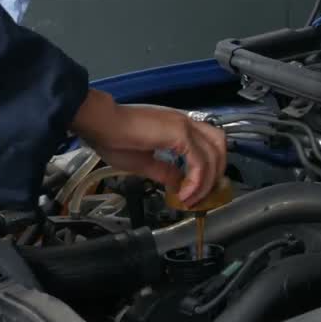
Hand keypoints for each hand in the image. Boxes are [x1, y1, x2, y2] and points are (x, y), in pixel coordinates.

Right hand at [69, 89, 226, 207]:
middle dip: (216, 174)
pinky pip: (200, 161)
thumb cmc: (113, 139)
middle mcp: (185, 123)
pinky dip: (197, 181)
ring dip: (208, 181)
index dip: (206, 172)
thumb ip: (165, 172)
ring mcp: (184, 126)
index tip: (194, 194)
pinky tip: (185, 194)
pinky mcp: (180, 134)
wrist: (100, 123)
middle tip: (203, 196)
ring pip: (215, 154)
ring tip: (194, 198)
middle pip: (219, 147)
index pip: (207, 146)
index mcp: (177, 127)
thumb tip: (179, 183)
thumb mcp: (143, 162)